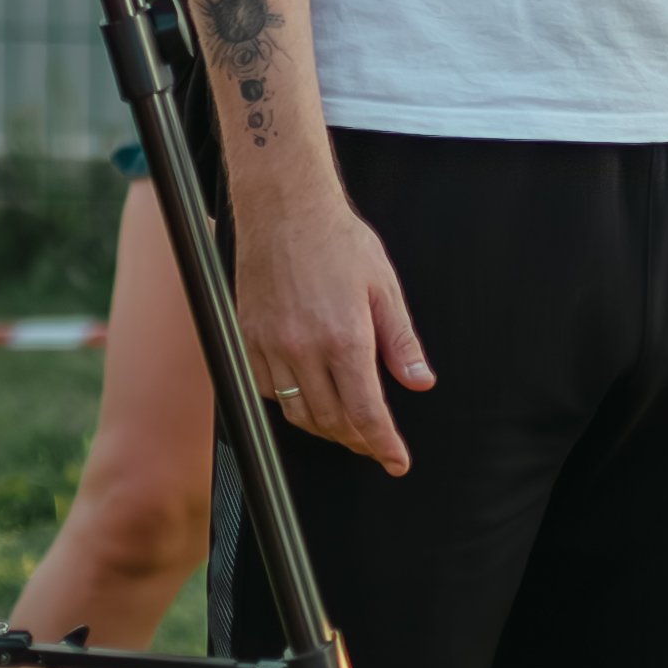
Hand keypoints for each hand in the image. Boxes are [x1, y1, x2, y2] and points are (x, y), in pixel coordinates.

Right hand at [229, 168, 431, 474]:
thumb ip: (402, 341)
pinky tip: (307, 394)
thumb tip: (420, 381)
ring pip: (296, 412)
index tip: (396, 460)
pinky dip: (290, 402)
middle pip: (331, 422)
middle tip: (376, 443)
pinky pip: (268, 389)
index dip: (384, 445)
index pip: (367, 412)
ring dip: (324, 428)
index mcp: (345, 337)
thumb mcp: (385, 287)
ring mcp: (271, 346)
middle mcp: (305, 348)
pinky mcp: (248, 338)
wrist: (284, 207)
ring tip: (346, 427)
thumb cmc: (336, 239)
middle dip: (358, 441)